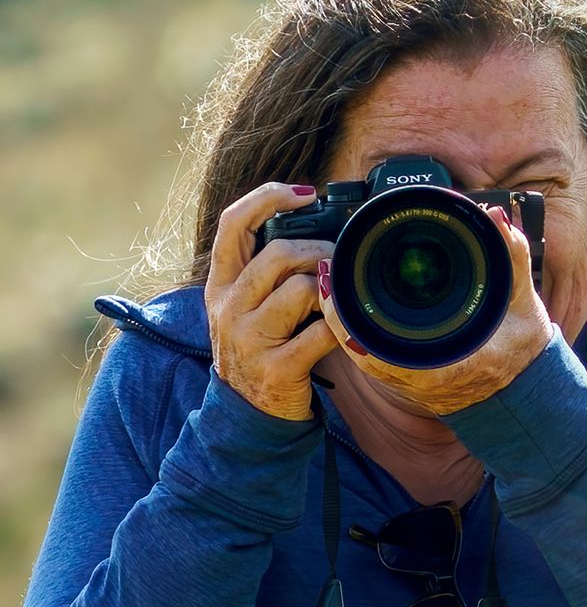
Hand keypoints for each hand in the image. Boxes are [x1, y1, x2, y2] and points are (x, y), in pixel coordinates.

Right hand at [203, 183, 338, 420]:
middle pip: (277, 253)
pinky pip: (321, 333)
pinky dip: (341, 326)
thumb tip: (316, 225)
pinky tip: (345, 328)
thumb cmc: (259, 347)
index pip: (233, 223)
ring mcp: (250, 339)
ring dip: (330, 287)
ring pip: (300, 288)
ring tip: (336, 297)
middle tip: (337, 258)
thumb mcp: (247, 305)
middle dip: (318, 249)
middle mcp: (228, 307)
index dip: (269, 198)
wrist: (248, 412)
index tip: (306, 193)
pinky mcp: (277, 368)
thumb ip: (268, 269)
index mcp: (220, 284)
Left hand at [316, 205, 555, 416]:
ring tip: (328, 281)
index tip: (334, 285)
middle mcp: (421, 377)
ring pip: (360, 352)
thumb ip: (513, 256)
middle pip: (359, 347)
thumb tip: (495, 216)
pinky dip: (355, 329)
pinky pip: (370, 354)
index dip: (349, 320)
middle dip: (338, 307)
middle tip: (325, 270)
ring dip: (343, 317)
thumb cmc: (522, 350)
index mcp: (446, 364)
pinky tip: (345, 302)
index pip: (381, 350)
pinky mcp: (406, 376)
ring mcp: (410, 380)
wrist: (523, 389)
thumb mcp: (524, 300)